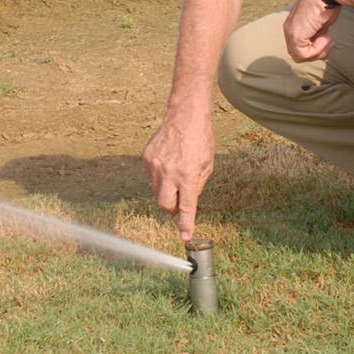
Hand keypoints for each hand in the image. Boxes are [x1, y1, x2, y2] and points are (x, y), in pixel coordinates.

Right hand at [142, 110, 214, 241]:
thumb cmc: (200, 140)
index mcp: (188, 176)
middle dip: (171, 209)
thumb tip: (188, 202)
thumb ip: (198, 185)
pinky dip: (159, 176)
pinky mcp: (146, 158)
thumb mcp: (208, 165)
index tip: (185, 236)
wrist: (184, 116)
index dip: (185, 224)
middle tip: (179, 201)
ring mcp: (155, 165)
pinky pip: (151, 176)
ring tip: (176, 173)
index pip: (186, 208)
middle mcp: (170, 173)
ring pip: (156, 191)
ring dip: (166, 190)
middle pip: (164, 205)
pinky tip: (168, 162)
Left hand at [284, 0, 340, 61]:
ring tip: (328, 38)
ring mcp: (290, 33)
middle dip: (316, 52)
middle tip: (329, 41)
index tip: (328, 38)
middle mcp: (289, 28)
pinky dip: (318, 50)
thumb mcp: (321, 23)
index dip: (315, 48)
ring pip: (300, 56)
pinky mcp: (295, 36)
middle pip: (298, 54)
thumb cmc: (327, 3)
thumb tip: (321, 44)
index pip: (299, 46)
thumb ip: (317, 34)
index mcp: (293, 24)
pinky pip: (304, 54)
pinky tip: (326, 36)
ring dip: (318, 52)